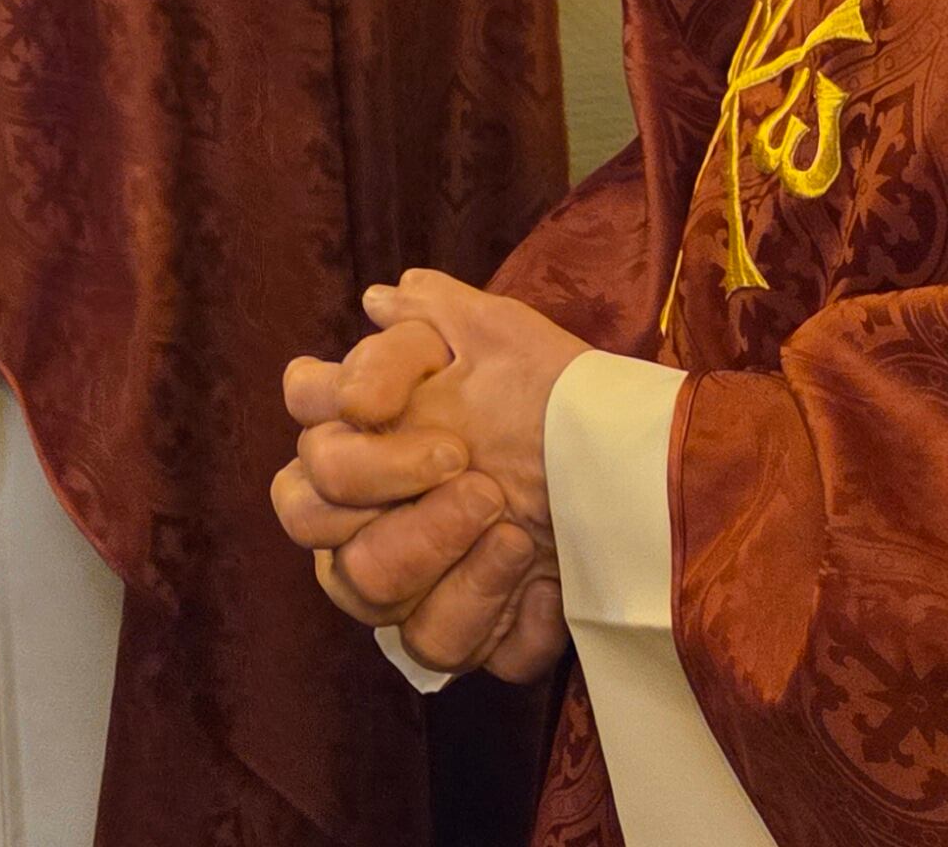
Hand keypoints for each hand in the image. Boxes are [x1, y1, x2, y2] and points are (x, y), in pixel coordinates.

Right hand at [273, 270, 591, 681]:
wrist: (643, 482)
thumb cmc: (561, 400)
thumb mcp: (506, 340)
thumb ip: (432, 316)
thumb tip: (380, 300)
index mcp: (359, 437)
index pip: (304, 445)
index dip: (348, 438)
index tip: (406, 419)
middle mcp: (363, 510)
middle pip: (310, 522)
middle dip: (395, 510)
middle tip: (480, 484)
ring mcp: (406, 578)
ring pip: (370, 595)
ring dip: (449, 568)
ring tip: (520, 536)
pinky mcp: (463, 636)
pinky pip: (448, 647)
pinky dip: (501, 622)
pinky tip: (548, 590)